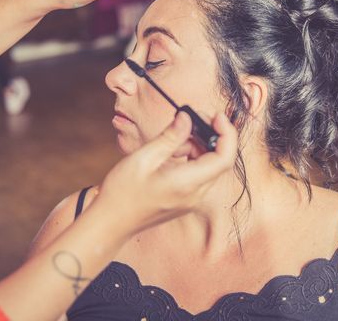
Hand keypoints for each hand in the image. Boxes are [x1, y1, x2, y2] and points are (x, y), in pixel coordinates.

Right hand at [96, 111, 237, 235]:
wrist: (111, 221)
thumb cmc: (123, 192)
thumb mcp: (144, 157)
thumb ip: (170, 137)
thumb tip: (187, 118)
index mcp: (188, 184)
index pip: (224, 158)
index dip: (226, 133)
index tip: (216, 115)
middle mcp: (195, 194)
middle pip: (218, 160)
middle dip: (209, 135)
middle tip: (189, 118)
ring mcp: (191, 199)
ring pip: (208, 166)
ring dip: (196, 146)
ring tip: (171, 140)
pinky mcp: (185, 199)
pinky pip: (198, 174)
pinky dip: (190, 158)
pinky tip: (171, 152)